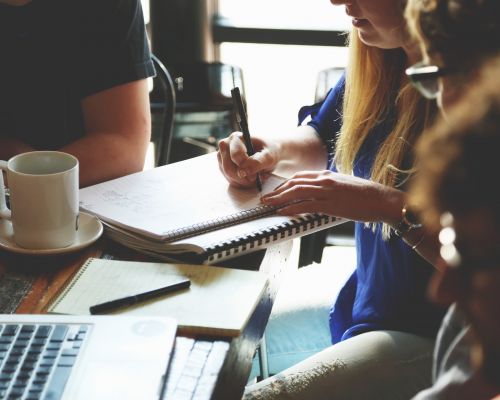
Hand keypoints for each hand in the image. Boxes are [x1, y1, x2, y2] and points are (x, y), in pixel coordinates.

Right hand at [217, 131, 278, 187]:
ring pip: (229, 176)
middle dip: (243, 177)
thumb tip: (244, 171)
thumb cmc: (269, 151)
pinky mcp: (224, 168)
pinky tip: (252, 178)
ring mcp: (223, 158)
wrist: (268, 154)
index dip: (245, 166)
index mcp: (236, 138)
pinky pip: (231, 180)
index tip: (256, 173)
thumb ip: (258, 162)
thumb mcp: (269, 156)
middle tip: (256, 177)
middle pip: (228, 168)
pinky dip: (243, 183)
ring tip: (257, 176)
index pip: (235, 155)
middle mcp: (226, 146)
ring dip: (244, 181)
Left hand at [261, 170, 402, 222]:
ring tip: (268, 204)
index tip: (276, 191)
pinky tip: (282, 212)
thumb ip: (330, 186)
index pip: (300, 176)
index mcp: (327, 174)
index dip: (285, 184)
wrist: (381, 199)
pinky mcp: (330, 204)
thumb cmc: (366, 195)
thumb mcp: (344, 185)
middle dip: (277, 191)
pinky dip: (291, 208)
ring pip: (296, 192)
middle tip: (265, 198)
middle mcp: (325, 180)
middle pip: (294, 183)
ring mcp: (327, 191)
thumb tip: (319, 193)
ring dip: (279, 199)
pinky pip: (305, 205)